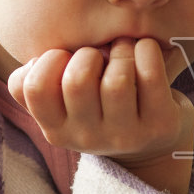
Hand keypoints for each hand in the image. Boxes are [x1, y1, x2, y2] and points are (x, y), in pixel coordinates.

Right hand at [9, 37, 193, 193]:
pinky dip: (147, 50)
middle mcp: (87, 138)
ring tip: (124, 53)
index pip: (34, 87)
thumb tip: (35, 60)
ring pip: (116, 80)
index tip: (67, 57)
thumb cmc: (101, 108)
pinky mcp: (158, 125)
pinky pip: (150, 74)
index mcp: (55, 130)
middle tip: (100, 55)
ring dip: (121, 51)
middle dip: (88, 54)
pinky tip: (144, 52)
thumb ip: (37, 83)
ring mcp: (124, 136)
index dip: (50, 60)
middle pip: (77, 81)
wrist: (152, 143)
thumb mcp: (63, 104)